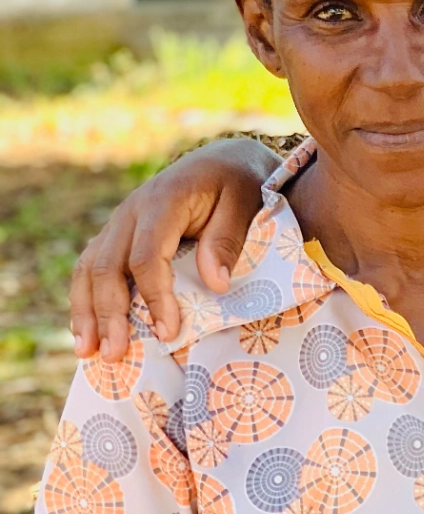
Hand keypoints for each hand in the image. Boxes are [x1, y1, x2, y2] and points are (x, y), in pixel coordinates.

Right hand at [70, 138, 278, 359]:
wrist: (223, 160)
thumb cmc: (240, 183)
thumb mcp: (246, 203)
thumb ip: (228, 240)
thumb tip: (216, 284)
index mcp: (163, 201)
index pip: (147, 256)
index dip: (155, 296)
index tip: (168, 331)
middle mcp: (131, 211)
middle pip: (107, 266)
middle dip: (110, 314)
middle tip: (116, 354)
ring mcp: (119, 223)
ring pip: (90, 268)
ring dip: (86, 312)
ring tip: (88, 352)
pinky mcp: (118, 234)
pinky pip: (91, 267)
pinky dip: (86, 299)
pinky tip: (87, 330)